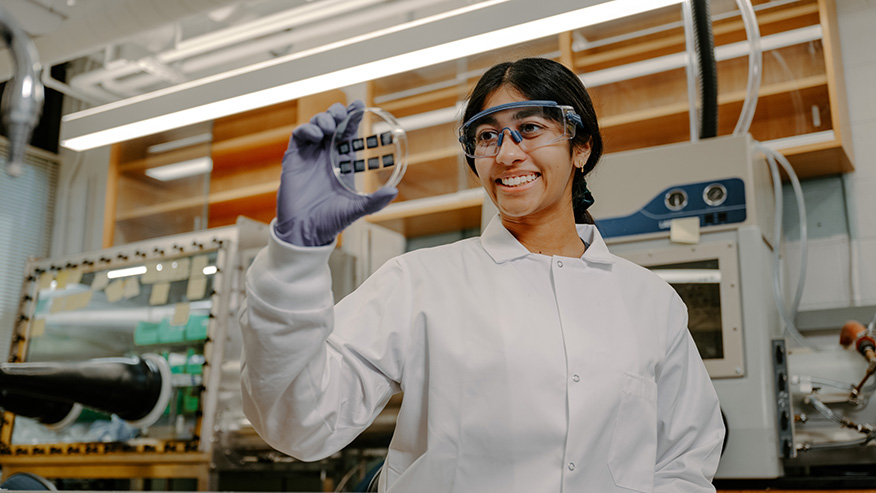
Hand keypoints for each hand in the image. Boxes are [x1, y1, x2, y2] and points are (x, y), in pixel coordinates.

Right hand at [275, 100, 397, 245]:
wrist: (306, 232)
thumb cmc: (331, 222)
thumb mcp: (357, 209)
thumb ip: (375, 201)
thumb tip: (394, 192)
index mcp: (343, 162)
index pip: (349, 133)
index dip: (353, 116)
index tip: (360, 105)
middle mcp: (326, 155)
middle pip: (332, 123)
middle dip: (337, 113)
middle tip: (343, 114)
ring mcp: (310, 155)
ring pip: (315, 125)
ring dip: (323, 119)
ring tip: (329, 127)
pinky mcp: (294, 159)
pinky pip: (299, 136)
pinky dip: (307, 130)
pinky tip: (316, 136)